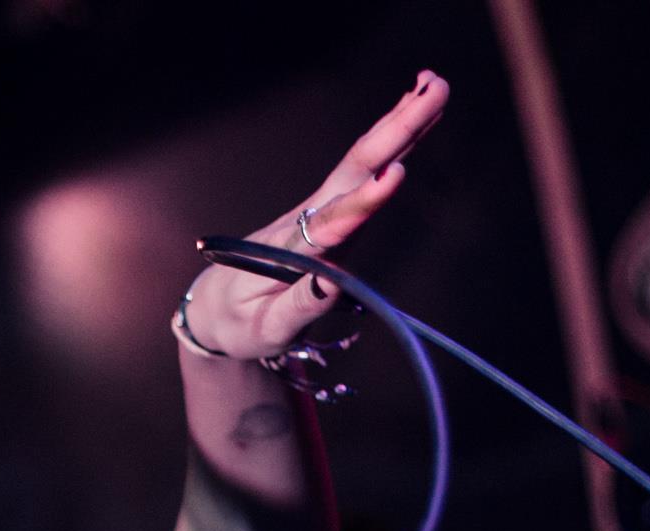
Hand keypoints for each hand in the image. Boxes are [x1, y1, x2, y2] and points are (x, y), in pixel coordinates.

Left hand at [181, 69, 448, 360]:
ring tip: (434, 84)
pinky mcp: (328, 211)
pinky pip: (361, 169)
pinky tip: (414, 109)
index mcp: (290, 253)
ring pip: (360, 162)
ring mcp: (318, 211)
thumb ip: (299, 306)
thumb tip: (334, 281)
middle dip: (394, 131)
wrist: (215, 308)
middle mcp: (306, 222)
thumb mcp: (265, 328)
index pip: (331, 225)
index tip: (394, 174)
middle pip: (353, 171)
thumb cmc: (240, 323)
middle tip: (434, 90)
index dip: (363, 201)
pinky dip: (390, 137)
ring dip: (398, 122)